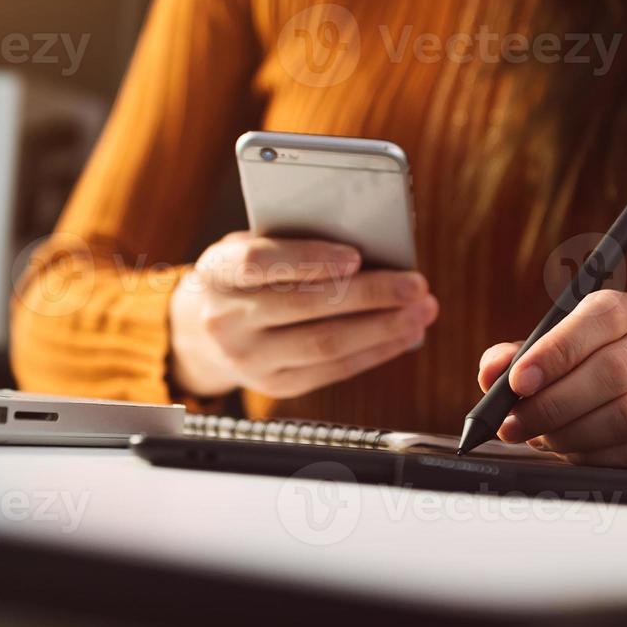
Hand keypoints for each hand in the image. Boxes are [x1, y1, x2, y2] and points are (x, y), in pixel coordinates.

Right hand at [170, 232, 437, 399]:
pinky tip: (404, 335)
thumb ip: (294, 241)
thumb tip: (370, 245)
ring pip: (325, 344)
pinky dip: (375, 351)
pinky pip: (333, 370)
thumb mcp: (251, 245)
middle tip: (414, 284)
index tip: (356, 256)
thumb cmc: (245, 274)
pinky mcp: (274, 385)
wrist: (206, 329)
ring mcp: (249, 358)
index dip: (309, 259)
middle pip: (305, 307)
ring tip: (421, 311)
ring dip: (382, 328)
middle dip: (369, 295)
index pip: (260, 263)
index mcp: (218, 271)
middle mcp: (226, 320)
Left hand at [476, 290, 626, 471]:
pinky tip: (569, 451)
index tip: (518, 381)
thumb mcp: (544, 353)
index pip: (601, 318)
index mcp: (624, 311)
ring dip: (571, 433)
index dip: (557, 351)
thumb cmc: (578, 371)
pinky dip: (592, 455)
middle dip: (554, 403)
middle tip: (514, 423)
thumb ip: (513, 358)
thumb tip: (492, 372)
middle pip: (614, 371)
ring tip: (539, 437)